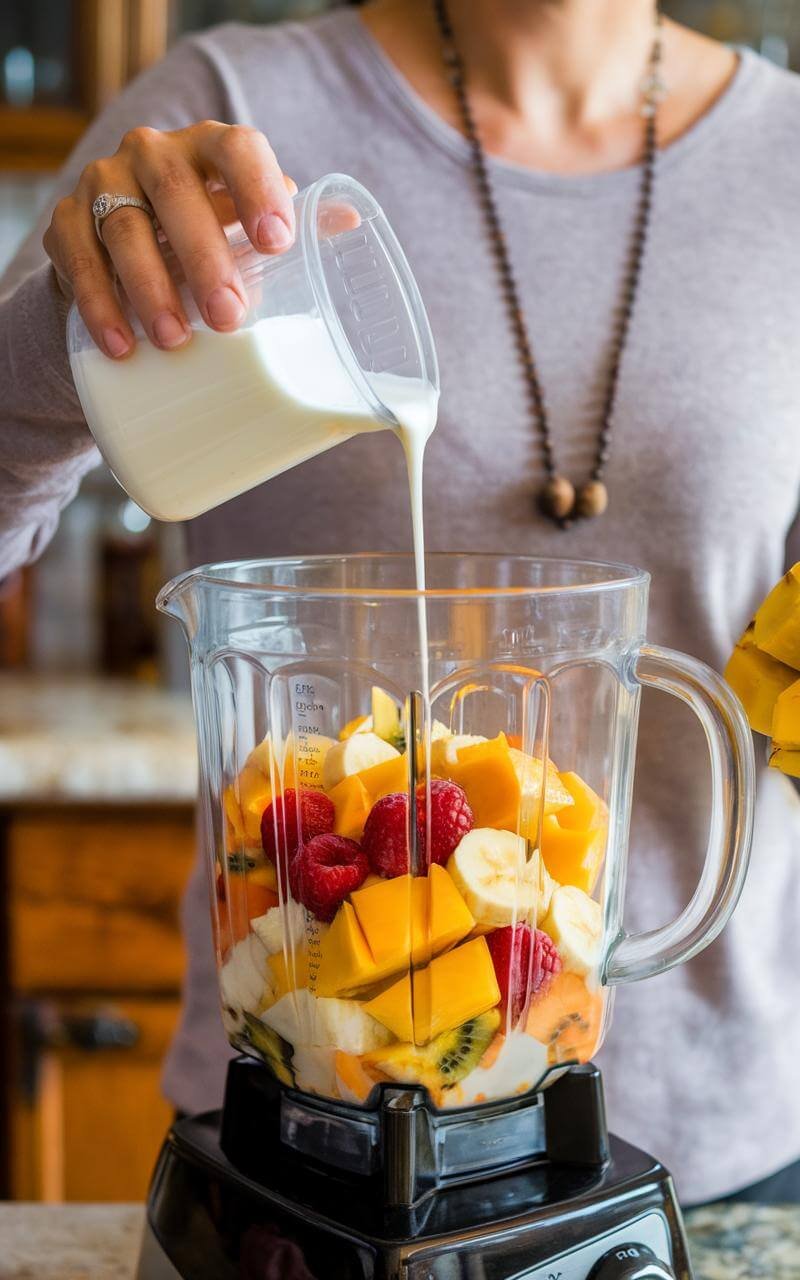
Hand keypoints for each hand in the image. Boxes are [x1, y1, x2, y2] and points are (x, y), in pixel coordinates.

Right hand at [44, 120, 296, 358]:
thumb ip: (295, 223)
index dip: (258, 189)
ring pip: (125, 229)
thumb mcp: (245, 224)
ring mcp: (105, 183)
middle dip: (205, 259)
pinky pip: (78, 260)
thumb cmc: (206, 231)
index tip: (277, 242)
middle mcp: (154, 153)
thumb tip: (350, 223)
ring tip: (175, 340)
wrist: (125, 241)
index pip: (238, 149)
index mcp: (210, 149)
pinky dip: (100, 305)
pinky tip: (121, 345)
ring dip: (151, 289)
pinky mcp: (66, 222)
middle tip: (229, 317)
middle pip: (178, 195)